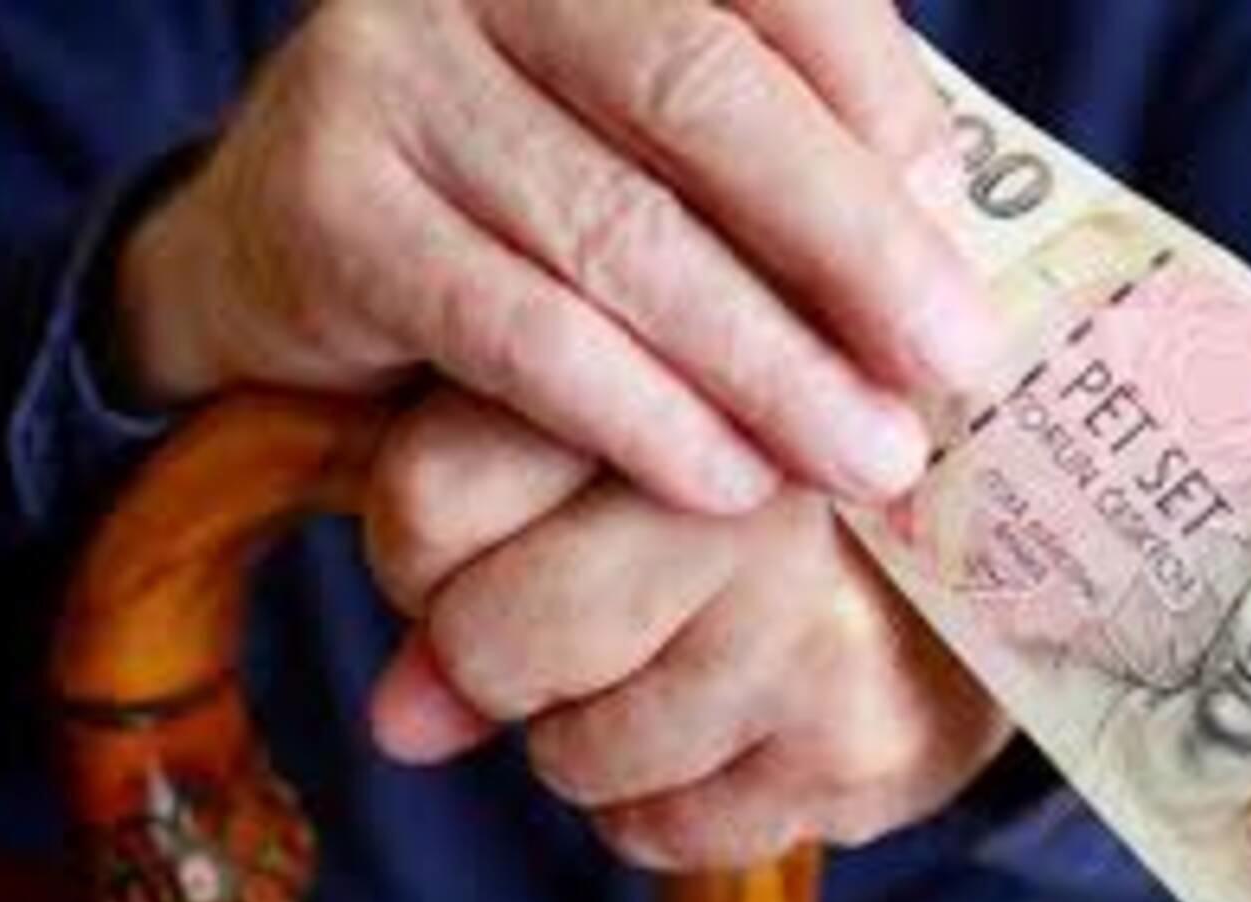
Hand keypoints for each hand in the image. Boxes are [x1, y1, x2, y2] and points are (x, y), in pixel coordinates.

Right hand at [115, 0, 997, 512]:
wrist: (287, 236)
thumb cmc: (525, 185)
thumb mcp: (654, 136)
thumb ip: (783, 142)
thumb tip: (940, 225)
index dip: (889, 116)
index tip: (963, 249)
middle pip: (706, 97)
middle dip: (852, 247)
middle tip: (954, 364)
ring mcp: (389, 72)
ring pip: (618, 230)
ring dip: (767, 363)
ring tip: (866, 455)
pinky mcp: (326, 205)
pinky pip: (519, 329)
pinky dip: (642, 416)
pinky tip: (730, 480)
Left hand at [363, 388, 1011, 869]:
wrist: (1008, 500)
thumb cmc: (757, 448)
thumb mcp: (613, 423)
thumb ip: (478, 534)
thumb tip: (400, 733)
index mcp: (676, 358)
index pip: (430, 501)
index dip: (415, 554)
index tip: (465, 546)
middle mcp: (757, 490)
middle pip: (492, 645)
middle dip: (495, 658)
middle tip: (562, 614)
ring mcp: (818, 628)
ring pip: (576, 756)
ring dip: (584, 732)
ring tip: (669, 649)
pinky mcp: (864, 748)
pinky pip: (663, 832)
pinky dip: (660, 796)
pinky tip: (725, 713)